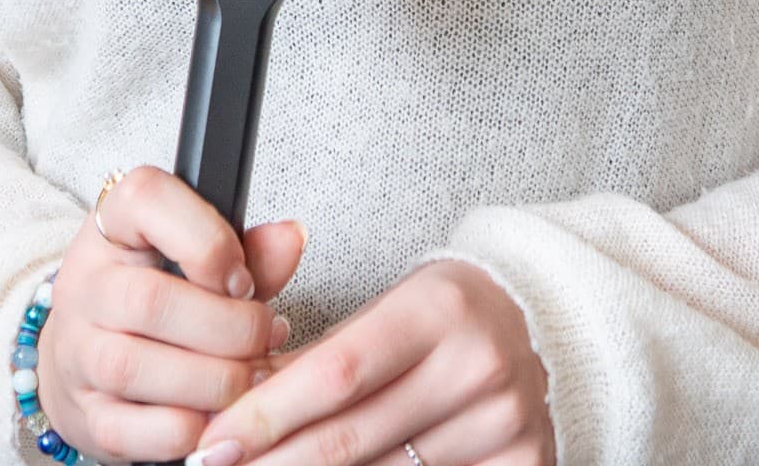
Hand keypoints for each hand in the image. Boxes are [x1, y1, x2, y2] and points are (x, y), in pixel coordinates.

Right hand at [36, 165, 306, 463]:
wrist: (91, 357)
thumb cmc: (159, 295)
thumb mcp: (198, 259)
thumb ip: (248, 252)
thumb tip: (291, 237)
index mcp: (113, 226)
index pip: (147, 200)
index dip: (209, 241)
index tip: (242, 279)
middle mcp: (85, 285)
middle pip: (151, 300)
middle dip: (231, 327)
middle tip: (267, 336)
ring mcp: (78, 353)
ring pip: (138, 368)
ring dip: (217, 382)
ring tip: (254, 377)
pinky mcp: (88, 416)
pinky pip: (137, 430)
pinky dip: (191, 429)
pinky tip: (219, 415)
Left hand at [190, 261, 551, 465]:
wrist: (544, 323)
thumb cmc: (448, 316)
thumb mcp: (387, 310)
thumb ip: (317, 356)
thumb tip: (237, 407)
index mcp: (438, 309)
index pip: (335, 373)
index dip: (267, 414)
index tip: (214, 442)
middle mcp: (477, 365)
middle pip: (351, 436)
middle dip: (275, 461)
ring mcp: (505, 421)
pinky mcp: (525, 462)